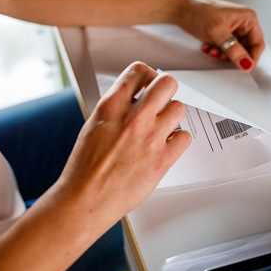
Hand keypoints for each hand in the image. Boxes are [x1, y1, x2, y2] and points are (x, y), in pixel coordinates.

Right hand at [58, 62, 190, 220]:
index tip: (150, 83)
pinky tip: (165, 146)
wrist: (85, 199)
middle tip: (162, 101)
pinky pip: (185, 137)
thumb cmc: (85, 168)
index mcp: (111, 106)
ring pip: (179, 109)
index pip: (139, 70)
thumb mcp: (94, 125)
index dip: (149, 75)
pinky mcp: (162, 158)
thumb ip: (117, 109)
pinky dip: (178, 141)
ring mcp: (150, 137)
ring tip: (161, 128)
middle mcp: (133, 117)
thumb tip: (135, 99)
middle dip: (166, 90)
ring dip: (171, 117)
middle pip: (168, 83)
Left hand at [181, 0, 264, 70]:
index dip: (252, 57)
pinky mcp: (223, 35)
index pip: (258, 43)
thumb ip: (233, 49)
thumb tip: (246, 63)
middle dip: (235, 56)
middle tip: (224, 57)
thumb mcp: (218, 32)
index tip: (243, 66)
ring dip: (225, 55)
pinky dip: (218, 52)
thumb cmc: (200, 11)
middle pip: (247, 49)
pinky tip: (209, 48)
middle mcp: (242, 24)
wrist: (182, 9)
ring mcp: (233, 30)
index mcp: (248, 18)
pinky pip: (227, 50)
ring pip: (236, 51)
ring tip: (214, 51)